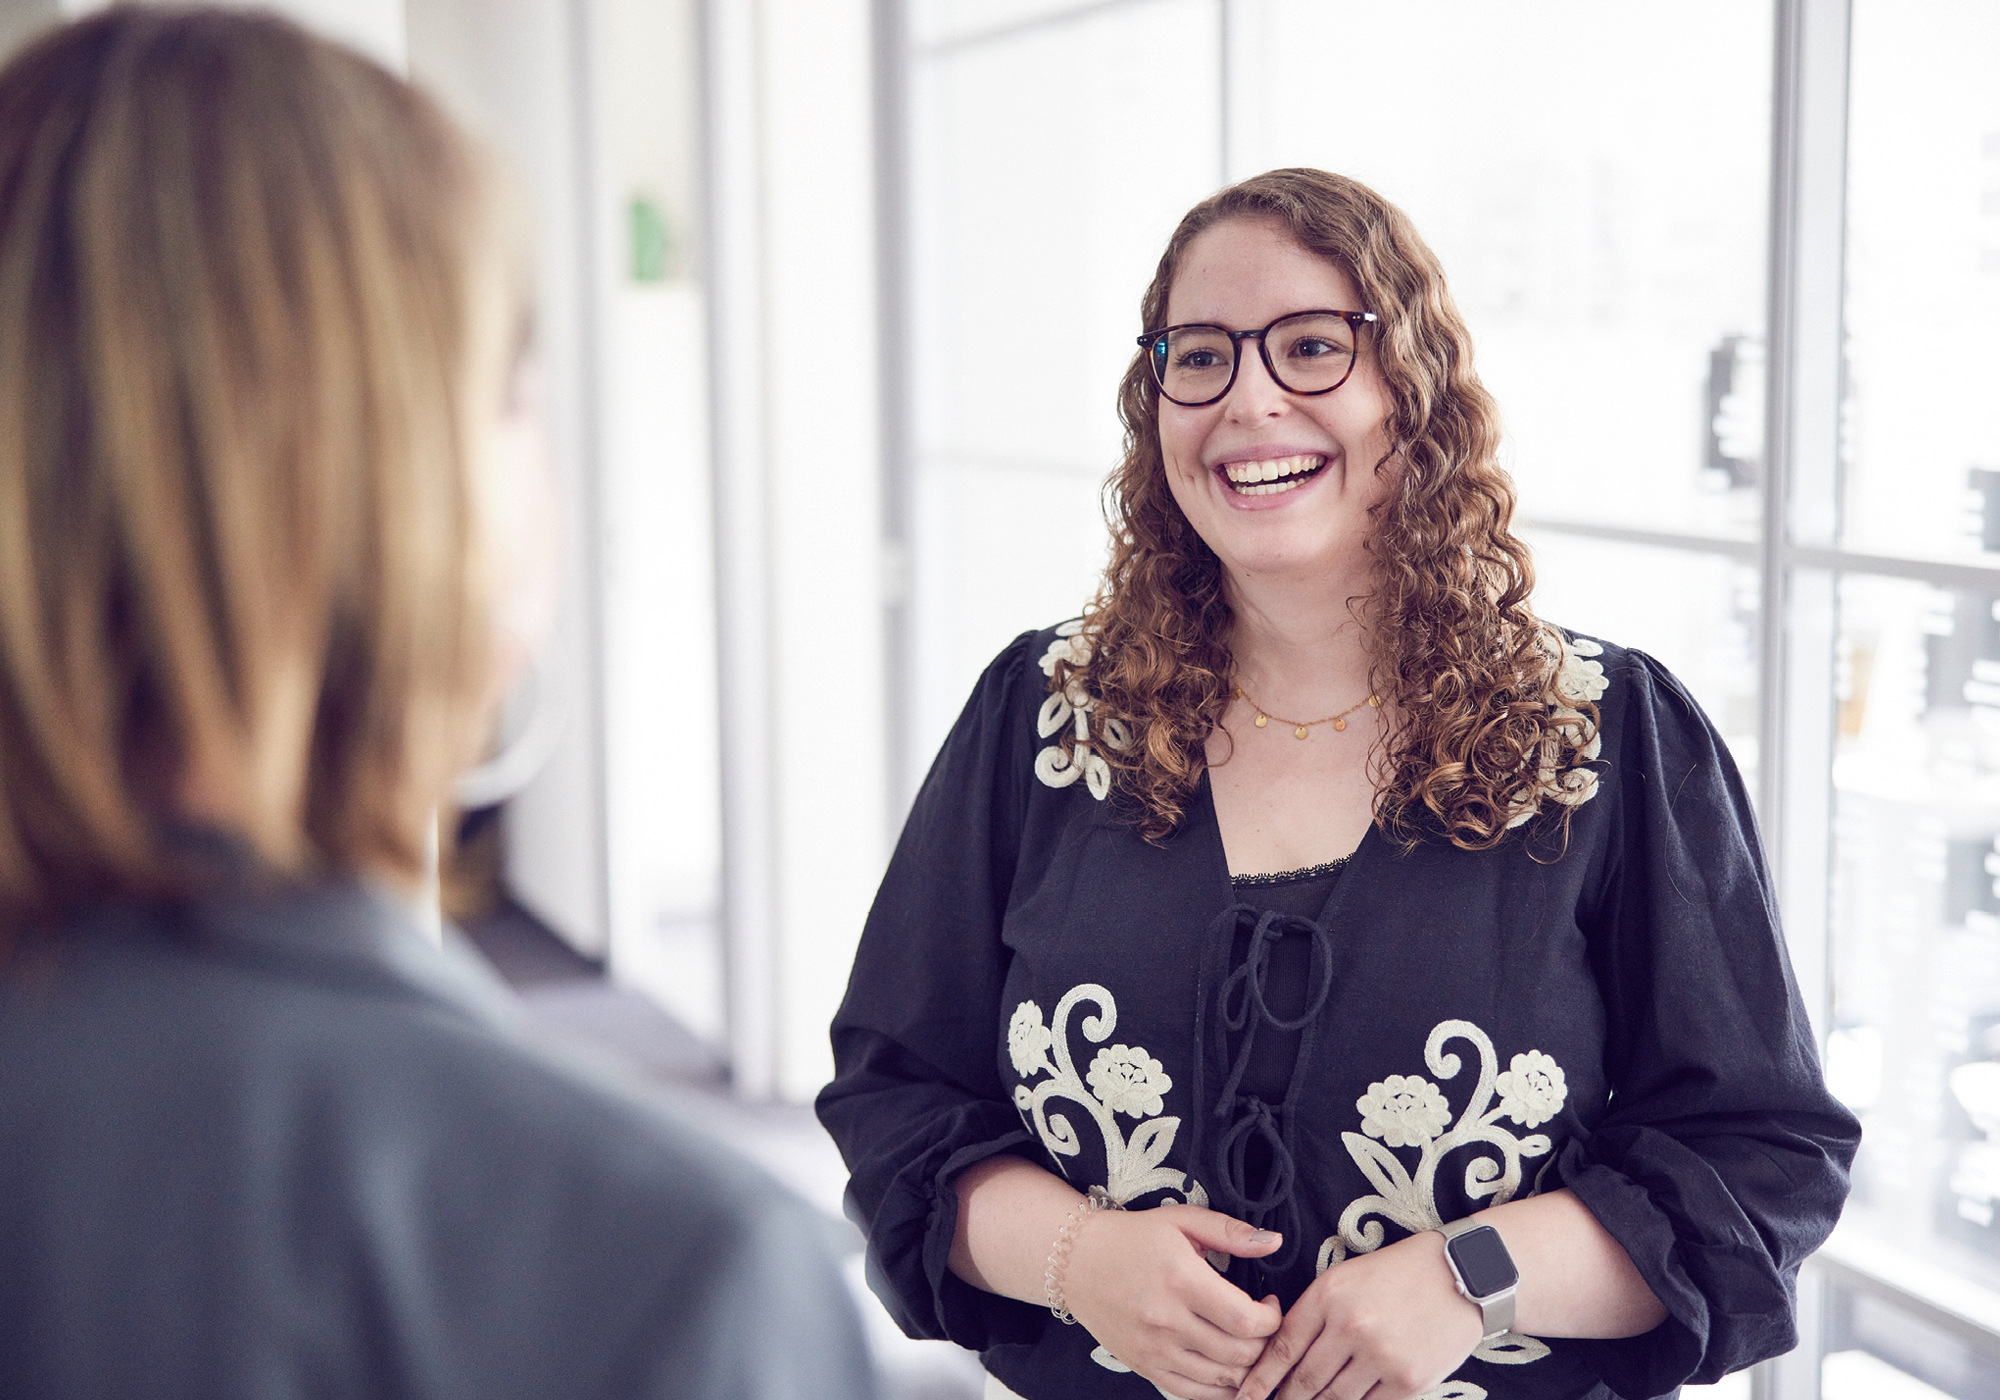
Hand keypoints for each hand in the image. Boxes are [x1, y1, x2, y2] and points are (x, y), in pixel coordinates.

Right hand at [1062, 1205, 1285, 1399]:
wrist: (1077, 1261)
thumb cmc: (1133, 1237)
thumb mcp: (1182, 1220)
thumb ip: (1230, 1231)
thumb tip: (1274, 1243)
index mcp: (1181, 1279)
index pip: (1246, 1320)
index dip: (1272, 1319)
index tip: (1269, 1303)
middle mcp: (1167, 1319)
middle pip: (1239, 1354)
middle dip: (1265, 1344)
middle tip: (1262, 1325)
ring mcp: (1153, 1349)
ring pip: (1221, 1379)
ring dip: (1247, 1368)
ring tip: (1247, 1345)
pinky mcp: (1143, 1366)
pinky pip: (1192, 1393)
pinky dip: (1219, 1389)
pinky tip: (1228, 1369)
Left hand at [1234, 1230, 1483, 1399]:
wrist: (1461, 1275)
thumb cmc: (1397, 1275)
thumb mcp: (1346, 1279)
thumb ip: (1314, 1313)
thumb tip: (1283, 1356)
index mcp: (1329, 1295)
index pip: (1283, 1347)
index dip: (1260, 1379)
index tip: (1244, 1396)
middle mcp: (1351, 1326)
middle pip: (1304, 1379)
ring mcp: (1380, 1356)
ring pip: (1334, 1398)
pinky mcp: (1408, 1380)